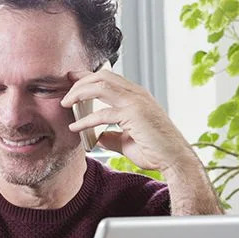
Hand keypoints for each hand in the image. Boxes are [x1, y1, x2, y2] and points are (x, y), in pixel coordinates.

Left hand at [61, 68, 194, 171]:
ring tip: (65, 104)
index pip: (109, 77)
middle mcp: (137, 94)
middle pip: (102, 76)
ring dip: (79, 93)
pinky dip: (85, 120)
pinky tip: (75, 127)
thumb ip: (112, 136)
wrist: (175, 161)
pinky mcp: (134, 114)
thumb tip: (97, 136)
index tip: (71, 80)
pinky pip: (102, 113)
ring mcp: (136, 102)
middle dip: (79, 82)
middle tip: (64, 94)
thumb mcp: (127, 141)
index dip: (87, 76)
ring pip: (100, 86)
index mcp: (137, 96)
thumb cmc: (155, 151)